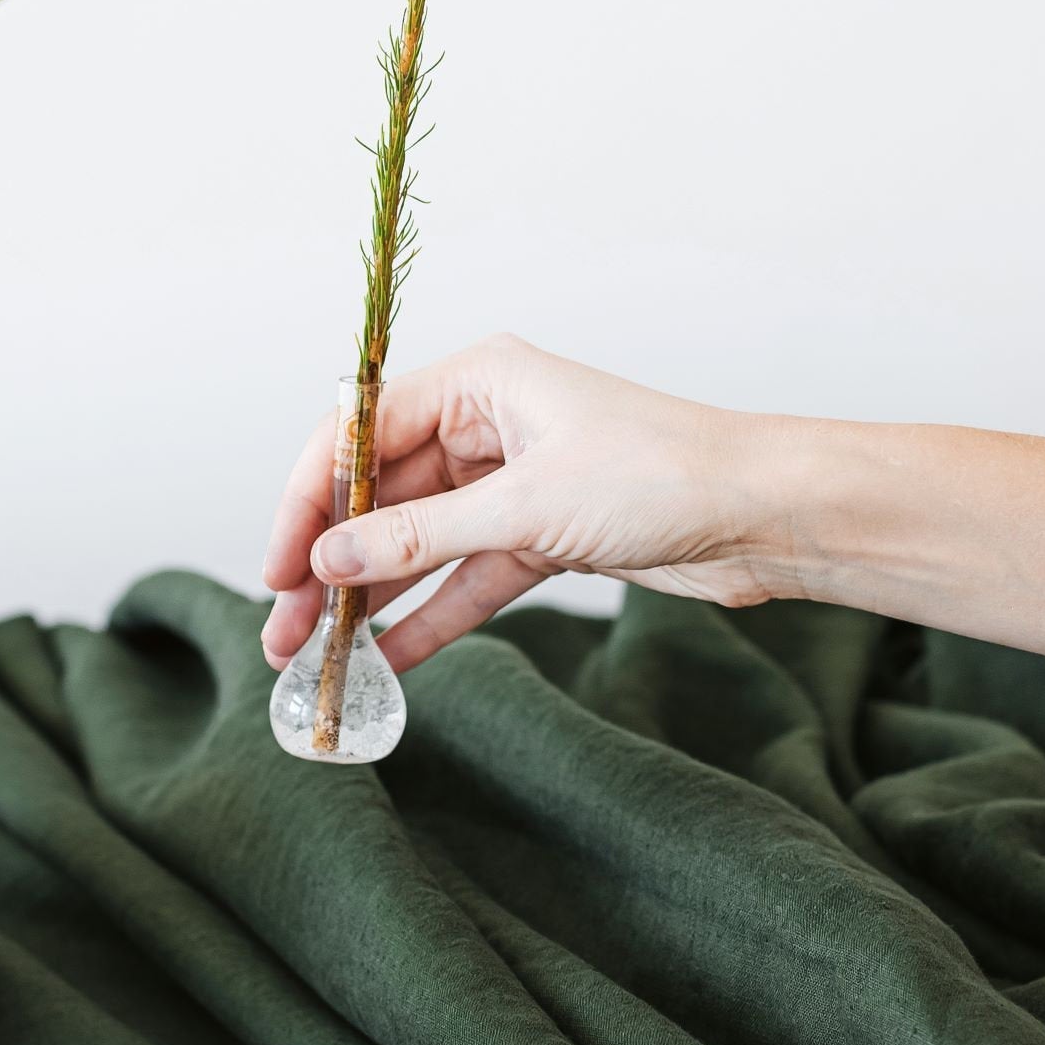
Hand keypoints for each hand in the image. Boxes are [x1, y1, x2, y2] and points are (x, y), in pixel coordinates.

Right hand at [260, 335, 798, 675]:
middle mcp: (488, 424)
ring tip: (316, 657)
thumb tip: (330, 558)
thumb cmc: (663, 476)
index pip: (359, 435)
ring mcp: (513, 482)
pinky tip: (387, 662)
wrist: (765, 514)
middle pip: (381, 496)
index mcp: (478, 382)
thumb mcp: (527, 509)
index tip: (279, 567)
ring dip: (370, 598)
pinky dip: (429, 618)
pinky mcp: (542, 535)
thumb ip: (421, 537)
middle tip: (283, 630)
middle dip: (330, 562)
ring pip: (418, 543)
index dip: (309, 501)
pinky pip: (465, 578)